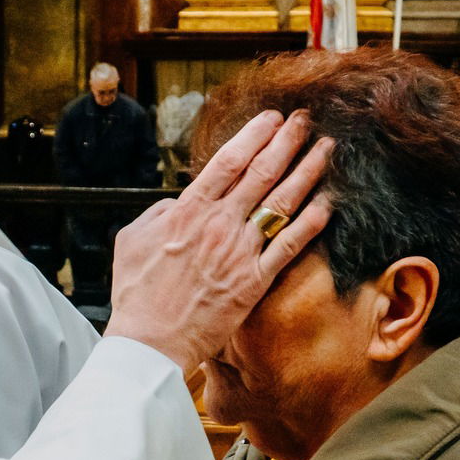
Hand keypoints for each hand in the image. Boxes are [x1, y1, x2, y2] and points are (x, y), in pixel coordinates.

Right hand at [105, 111, 333, 372]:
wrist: (149, 342)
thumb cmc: (136, 294)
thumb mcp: (131, 241)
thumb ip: (158, 214)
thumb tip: (178, 203)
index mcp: (187, 211)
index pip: (228, 161)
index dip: (253, 134)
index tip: (271, 118)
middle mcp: (218, 225)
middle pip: (261, 173)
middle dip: (287, 141)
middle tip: (305, 120)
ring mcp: (239, 252)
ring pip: (282, 202)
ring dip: (307, 170)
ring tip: (326, 148)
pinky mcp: (254, 281)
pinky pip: (289, 246)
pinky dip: (311, 222)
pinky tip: (328, 202)